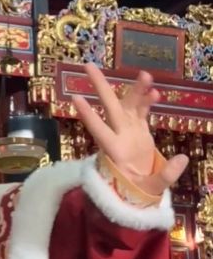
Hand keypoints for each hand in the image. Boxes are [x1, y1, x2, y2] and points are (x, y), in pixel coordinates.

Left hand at [72, 63, 187, 194]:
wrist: (137, 189)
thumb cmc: (136, 192)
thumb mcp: (150, 189)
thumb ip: (165, 176)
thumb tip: (183, 159)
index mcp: (114, 150)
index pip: (99, 129)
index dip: (89, 115)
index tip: (75, 98)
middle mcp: (118, 135)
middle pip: (109, 107)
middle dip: (99, 86)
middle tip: (88, 65)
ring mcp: (128, 130)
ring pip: (128, 105)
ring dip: (135, 90)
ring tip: (145, 75)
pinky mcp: (138, 129)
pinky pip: (141, 110)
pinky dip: (146, 101)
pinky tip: (155, 92)